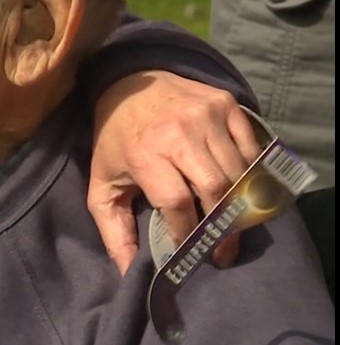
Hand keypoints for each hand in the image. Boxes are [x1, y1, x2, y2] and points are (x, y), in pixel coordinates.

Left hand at [87, 71, 261, 274]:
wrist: (129, 81)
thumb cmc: (116, 139)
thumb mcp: (103, 183)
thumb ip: (113, 230)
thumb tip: (127, 272)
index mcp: (144, 153)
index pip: (177, 203)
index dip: (189, 232)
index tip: (192, 250)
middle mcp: (178, 132)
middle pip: (215, 189)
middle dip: (222, 226)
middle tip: (222, 248)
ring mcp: (206, 115)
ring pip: (238, 172)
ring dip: (238, 202)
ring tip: (231, 222)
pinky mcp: (226, 103)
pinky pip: (250, 148)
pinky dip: (249, 172)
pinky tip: (238, 187)